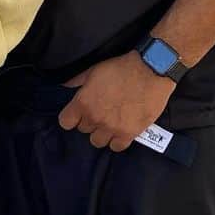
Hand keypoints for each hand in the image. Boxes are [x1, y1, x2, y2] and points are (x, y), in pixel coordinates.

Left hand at [57, 52, 173, 149]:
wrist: (150, 70)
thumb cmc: (122, 68)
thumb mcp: (94, 70)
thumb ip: (76, 81)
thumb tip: (64, 86)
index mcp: (83, 102)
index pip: (65, 122)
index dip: (71, 117)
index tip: (77, 113)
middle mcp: (95, 118)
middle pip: (83, 130)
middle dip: (89, 121)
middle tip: (99, 112)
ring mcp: (112, 127)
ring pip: (98, 141)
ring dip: (102, 133)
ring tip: (109, 123)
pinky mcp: (129, 133)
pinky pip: (116, 147)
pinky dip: (117, 140)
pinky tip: (120, 131)